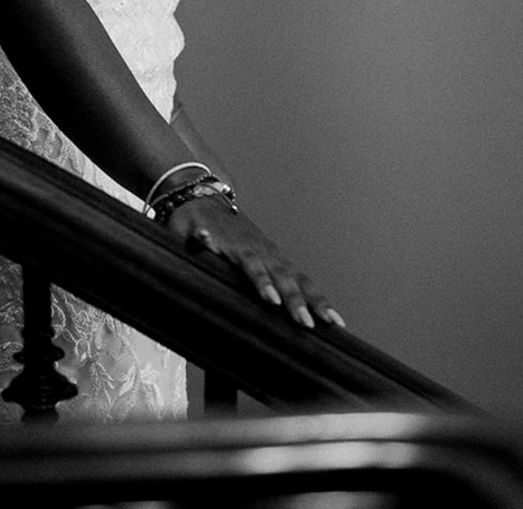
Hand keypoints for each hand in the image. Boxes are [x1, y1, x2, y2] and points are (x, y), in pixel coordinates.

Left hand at [164, 196, 343, 329]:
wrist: (205, 198)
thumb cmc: (192, 221)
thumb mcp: (187, 228)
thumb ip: (197, 235)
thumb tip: (201, 237)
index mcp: (238, 246)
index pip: (252, 266)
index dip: (262, 282)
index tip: (272, 300)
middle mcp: (260, 251)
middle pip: (281, 276)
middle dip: (295, 300)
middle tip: (306, 323)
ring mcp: (272, 255)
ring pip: (299, 278)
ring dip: (316, 300)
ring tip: (333, 322)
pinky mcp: (279, 261)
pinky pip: (303, 280)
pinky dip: (319, 299)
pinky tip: (334, 319)